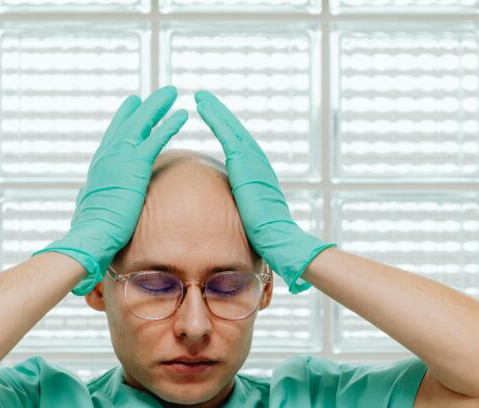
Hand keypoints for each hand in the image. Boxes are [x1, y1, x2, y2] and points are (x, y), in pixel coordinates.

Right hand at [32, 86, 187, 295]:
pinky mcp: (134, 165)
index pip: (113, 137)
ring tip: (172, 93)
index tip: (132, 106)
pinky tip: (182, 114)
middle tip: (155, 94)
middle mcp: (107, 157)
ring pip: (141, 124)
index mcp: (99, 168)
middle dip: (143, 107)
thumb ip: (93, 201)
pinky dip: (168, 124)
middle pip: (127, 123)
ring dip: (158, 106)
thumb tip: (88, 205)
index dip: (123, 120)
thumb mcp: (90, 211)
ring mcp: (120, 158)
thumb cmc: (91, 233)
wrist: (92, 237)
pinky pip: (155, 138)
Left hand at [193, 90, 334, 294]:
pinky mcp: (245, 162)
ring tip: (200, 97)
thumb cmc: (266, 239)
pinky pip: (227, 133)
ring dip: (215, 111)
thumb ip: (242, 213)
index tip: (215, 122)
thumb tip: (235, 223)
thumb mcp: (251, 220)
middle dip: (220, 115)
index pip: (240, 149)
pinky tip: (201, 105)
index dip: (228, 133)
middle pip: (236, 132)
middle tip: (204, 99)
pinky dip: (215, 117)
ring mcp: (253, 160)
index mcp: (257, 176)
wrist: (279, 238)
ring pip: (231, 128)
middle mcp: (258, 164)